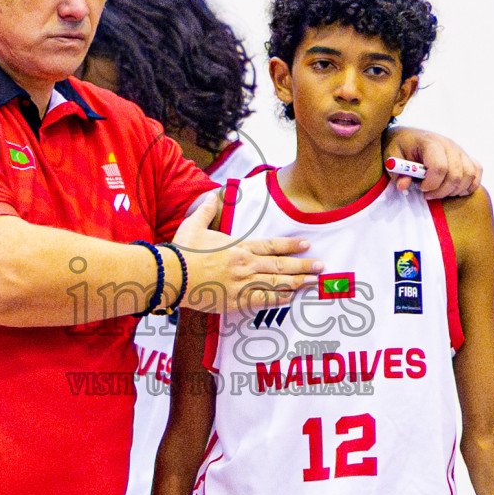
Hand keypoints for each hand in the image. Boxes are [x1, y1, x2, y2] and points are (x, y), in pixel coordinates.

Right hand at [173, 194, 322, 314]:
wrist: (172, 275)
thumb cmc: (182, 251)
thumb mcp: (194, 225)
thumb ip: (207, 210)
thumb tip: (213, 194)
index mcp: (238, 246)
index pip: (271, 245)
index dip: (291, 244)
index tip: (306, 244)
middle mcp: (245, 264)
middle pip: (280, 265)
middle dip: (303, 265)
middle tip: (320, 266)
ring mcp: (242, 283)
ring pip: (276, 283)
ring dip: (297, 282)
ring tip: (313, 282)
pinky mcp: (235, 300)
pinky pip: (263, 300)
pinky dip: (278, 299)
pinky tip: (291, 298)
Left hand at [383, 126, 481, 197]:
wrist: (409, 136)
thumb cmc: (400, 146)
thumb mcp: (392, 156)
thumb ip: (397, 172)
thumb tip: (403, 186)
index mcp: (430, 142)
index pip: (440, 167)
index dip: (431, 184)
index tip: (420, 188)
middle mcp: (449, 145)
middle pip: (456, 175)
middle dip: (441, 191)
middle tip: (427, 194)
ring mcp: (460, 150)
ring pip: (469, 176)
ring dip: (455, 190)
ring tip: (439, 191)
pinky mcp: (466, 156)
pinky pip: (477, 172)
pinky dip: (470, 184)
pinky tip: (454, 189)